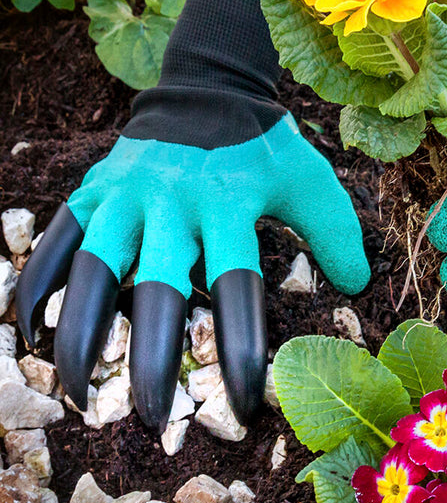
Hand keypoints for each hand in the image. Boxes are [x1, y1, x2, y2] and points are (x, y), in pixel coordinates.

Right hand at [16, 0, 369, 430]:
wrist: (208, 87)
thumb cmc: (266, 147)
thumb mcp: (311, 182)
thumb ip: (336, 232)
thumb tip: (358, 287)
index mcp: (228, 206)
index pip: (236, 289)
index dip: (240, 350)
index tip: (246, 404)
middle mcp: (171, 204)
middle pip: (157, 291)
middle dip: (153, 359)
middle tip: (156, 416)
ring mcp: (125, 196)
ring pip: (93, 271)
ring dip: (81, 334)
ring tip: (77, 392)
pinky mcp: (93, 190)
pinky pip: (57, 242)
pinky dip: (38, 287)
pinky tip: (30, 336)